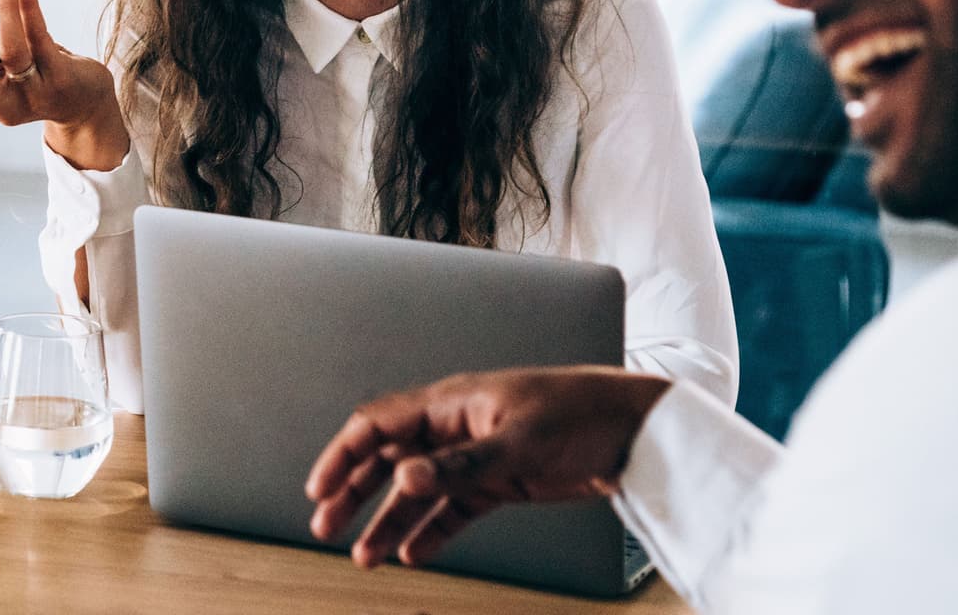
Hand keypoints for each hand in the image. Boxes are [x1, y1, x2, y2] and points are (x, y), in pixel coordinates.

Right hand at [305, 366, 670, 568]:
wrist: (637, 430)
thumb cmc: (581, 415)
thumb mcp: (518, 442)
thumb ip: (460, 464)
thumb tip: (404, 478)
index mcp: (452, 402)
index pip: (379, 424)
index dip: (343, 455)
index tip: (319, 489)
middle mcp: (456, 427)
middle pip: (388, 459)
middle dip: (354, 493)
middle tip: (325, 527)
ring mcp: (477, 455)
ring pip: (417, 491)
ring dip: (389, 521)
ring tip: (366, 555)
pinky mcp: (500, 481)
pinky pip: (454, 509)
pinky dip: (431, 531)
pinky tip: (413, 554)